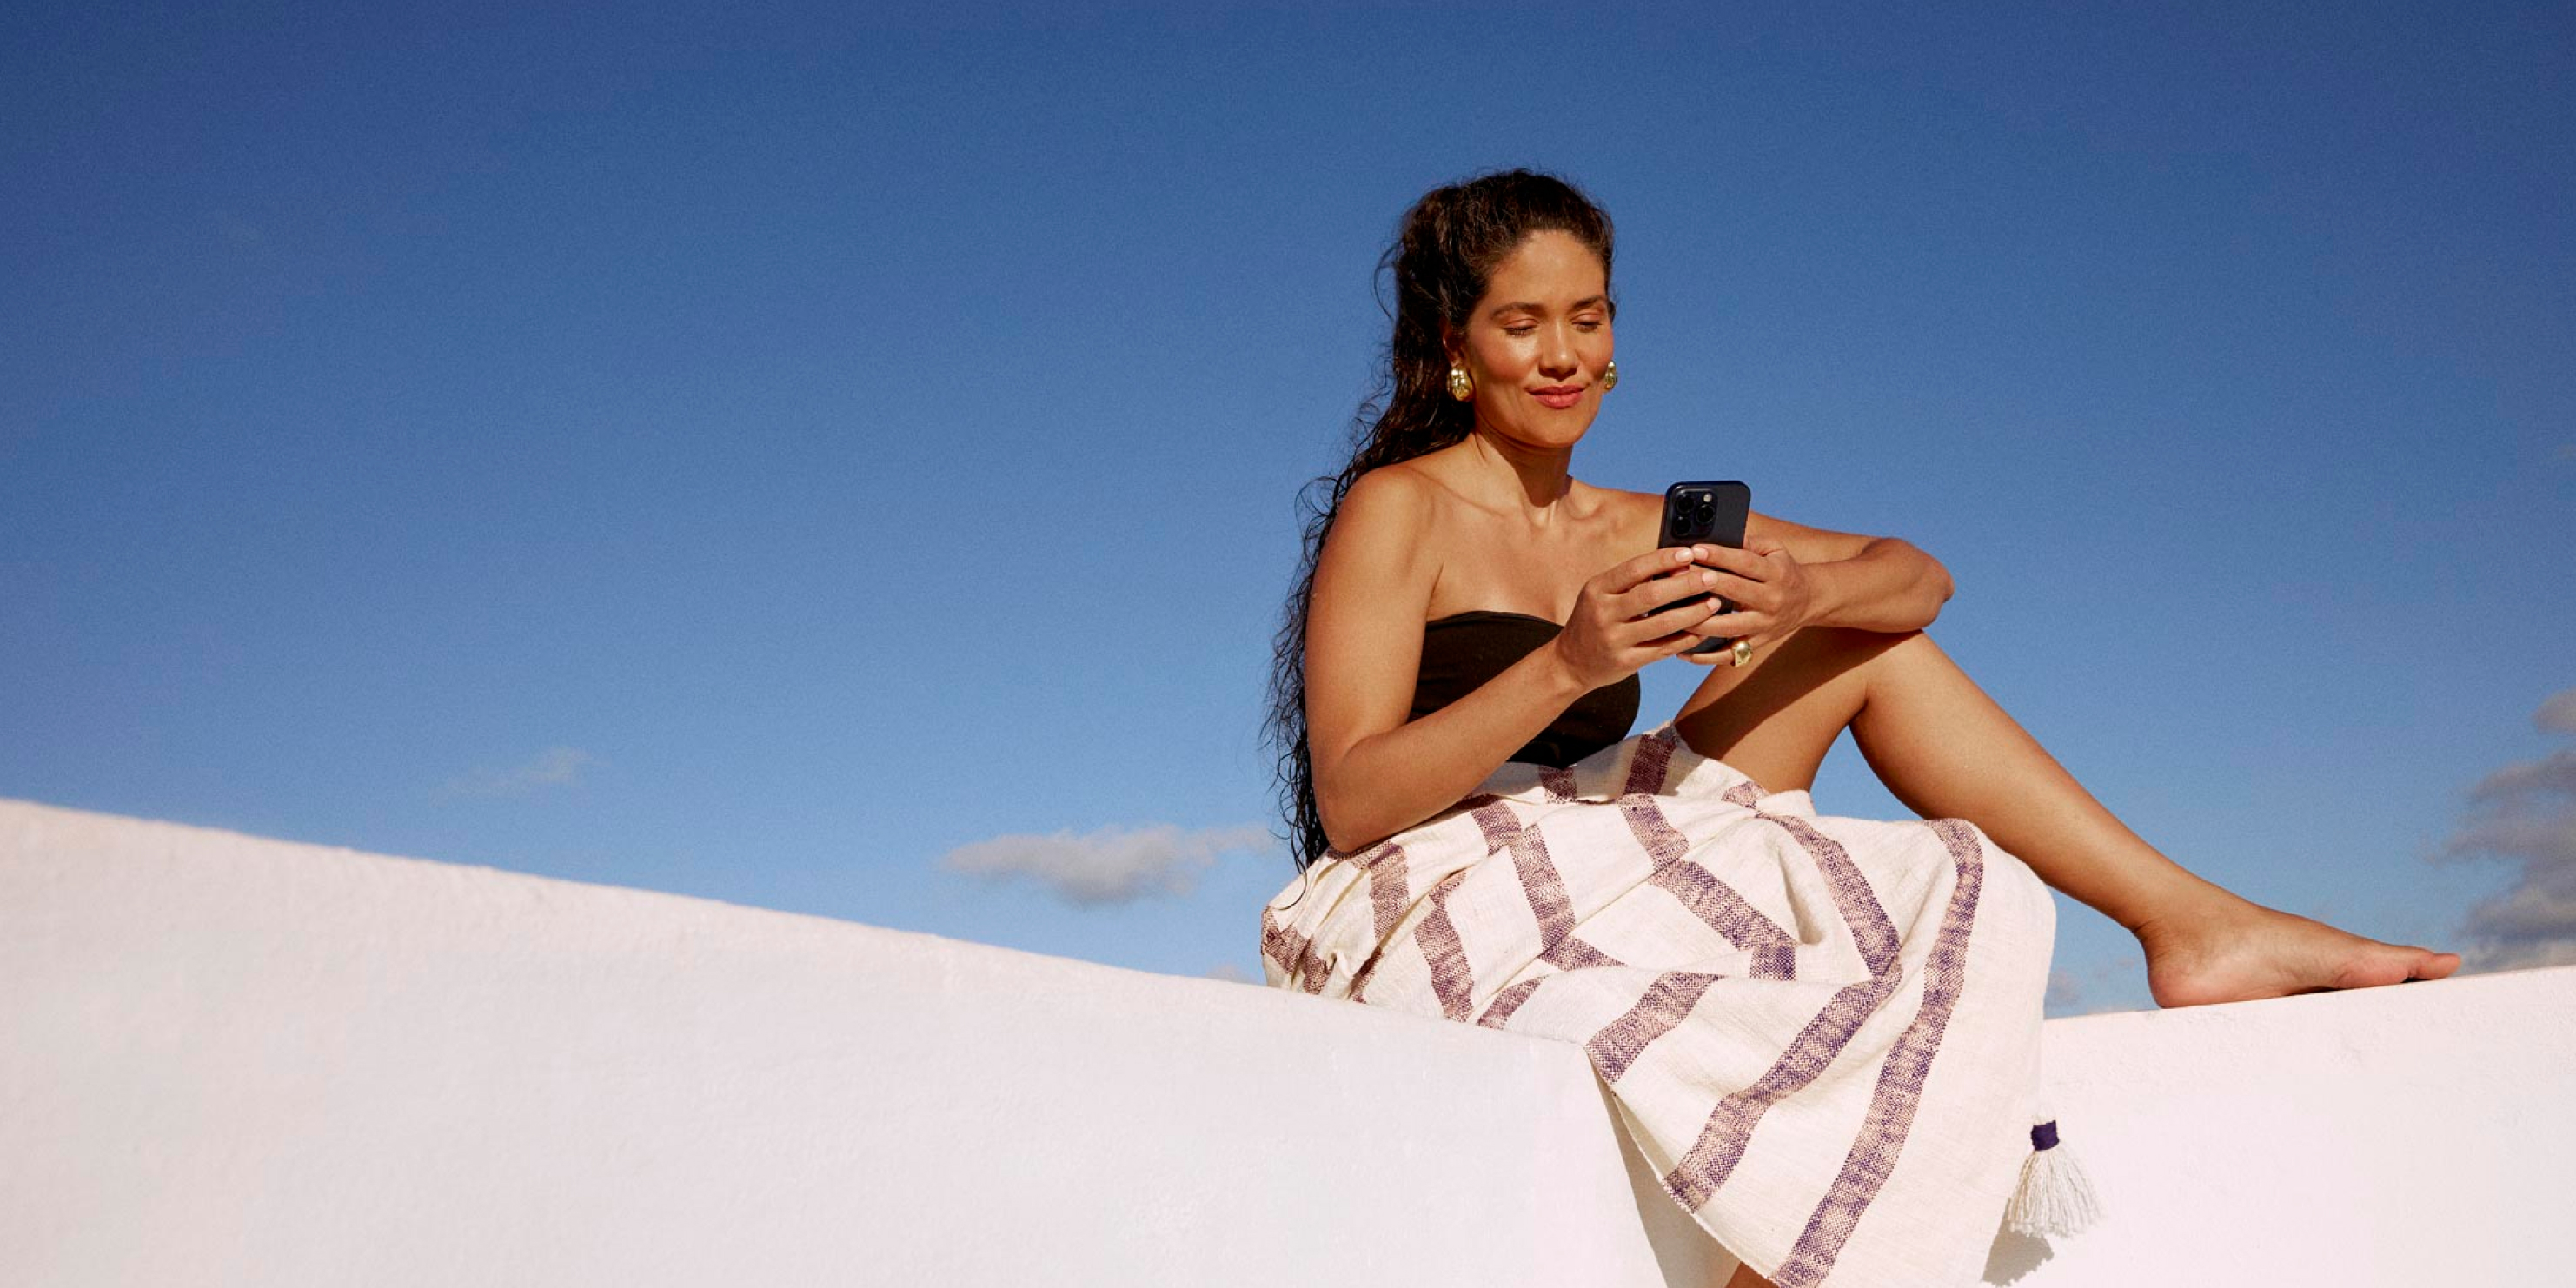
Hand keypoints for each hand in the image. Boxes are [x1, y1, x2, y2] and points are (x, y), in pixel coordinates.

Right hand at [1550, 546, 1735, 688]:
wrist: (1570, 663)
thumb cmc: (1594, 620)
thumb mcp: (1601, 595)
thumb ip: (1632, 582)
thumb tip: (1677, 565)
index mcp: (1597, 589)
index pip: (1634, 569)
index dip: (1664, 559)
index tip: (1689, 553)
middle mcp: (1603, 613)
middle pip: (1651, 595)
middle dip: (1686, 585)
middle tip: (1711, 577)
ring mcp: (1614, 640)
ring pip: (1662, 624)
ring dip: (1693, 613)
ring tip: (1714, 603)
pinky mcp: (1626, 662)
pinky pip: (1663, 648)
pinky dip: (1686, 638)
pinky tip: (1702, 630)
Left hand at [1680, 535, 1816, 665]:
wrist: (1808, 601)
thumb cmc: (1782, 570)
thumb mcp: (1774, 550)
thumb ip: (1749, 543)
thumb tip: (1719, 536)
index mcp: (1776, 574)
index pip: (1745, 563)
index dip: (1719, 555)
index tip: (1695, 550)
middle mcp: (1771, 601)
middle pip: (1734, 592)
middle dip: (1703, 583)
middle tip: (1675, 576)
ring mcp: (1764, 626)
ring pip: (1727, 627)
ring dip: (1698, 621)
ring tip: (1672, 613)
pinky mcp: (1756, 644)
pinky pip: (1728, 655)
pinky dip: (1705, 656)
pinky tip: (1681, 651)